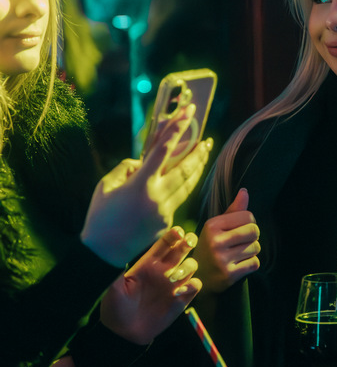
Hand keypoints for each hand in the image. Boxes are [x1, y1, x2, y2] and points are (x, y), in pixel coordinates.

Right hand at [81, 105, 212, 266]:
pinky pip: (179, 199)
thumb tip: (142, 162)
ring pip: (188, 185)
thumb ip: (126, 169)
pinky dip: (184, 186)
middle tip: (207, 139)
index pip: (164, 150)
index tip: (188, 114)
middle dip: (198, 152)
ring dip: (197, 168)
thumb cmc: (99, 217)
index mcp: (141, 185)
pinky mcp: (167, 223)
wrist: (102, 253)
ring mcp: (165, 212)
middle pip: (186, 169)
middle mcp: (157, 198)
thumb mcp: (105, 186)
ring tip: (204, 154)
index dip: (177, 128)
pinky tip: (186, 177)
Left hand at [100, 226, 201, 344]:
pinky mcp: (181, 299)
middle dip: (188, 242)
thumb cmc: (115, 307)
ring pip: (192, 265)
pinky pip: (195, 285)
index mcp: (148, 263)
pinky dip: (192, 285)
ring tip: (173, 278)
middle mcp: (164, 270)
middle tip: (187, 242)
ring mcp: (174, 284)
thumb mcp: (112, 288)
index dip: (173, 235)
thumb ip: (115, 270)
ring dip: (187, 267)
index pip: (164, 243)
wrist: (123, 333)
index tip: (177, 233)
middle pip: (182, 249)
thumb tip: (115, 251)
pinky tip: (178, 292)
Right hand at [196, 188, 260, 293]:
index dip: (249, 222)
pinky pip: (255, 263)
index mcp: (212, 225)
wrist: (198, 277)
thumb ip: (233, 209)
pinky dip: (251, 263)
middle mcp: (215, 241)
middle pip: (254, 231)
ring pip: (256, 248)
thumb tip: (245, 191)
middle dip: (253, 236)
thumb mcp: (217, 226)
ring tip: (239, 253)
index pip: (248, 216)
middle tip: (243, 241)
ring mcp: (222, 259)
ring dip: (252, 250)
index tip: (241, 229)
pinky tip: (239, 264)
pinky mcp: (229, 275)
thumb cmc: (211, 246)